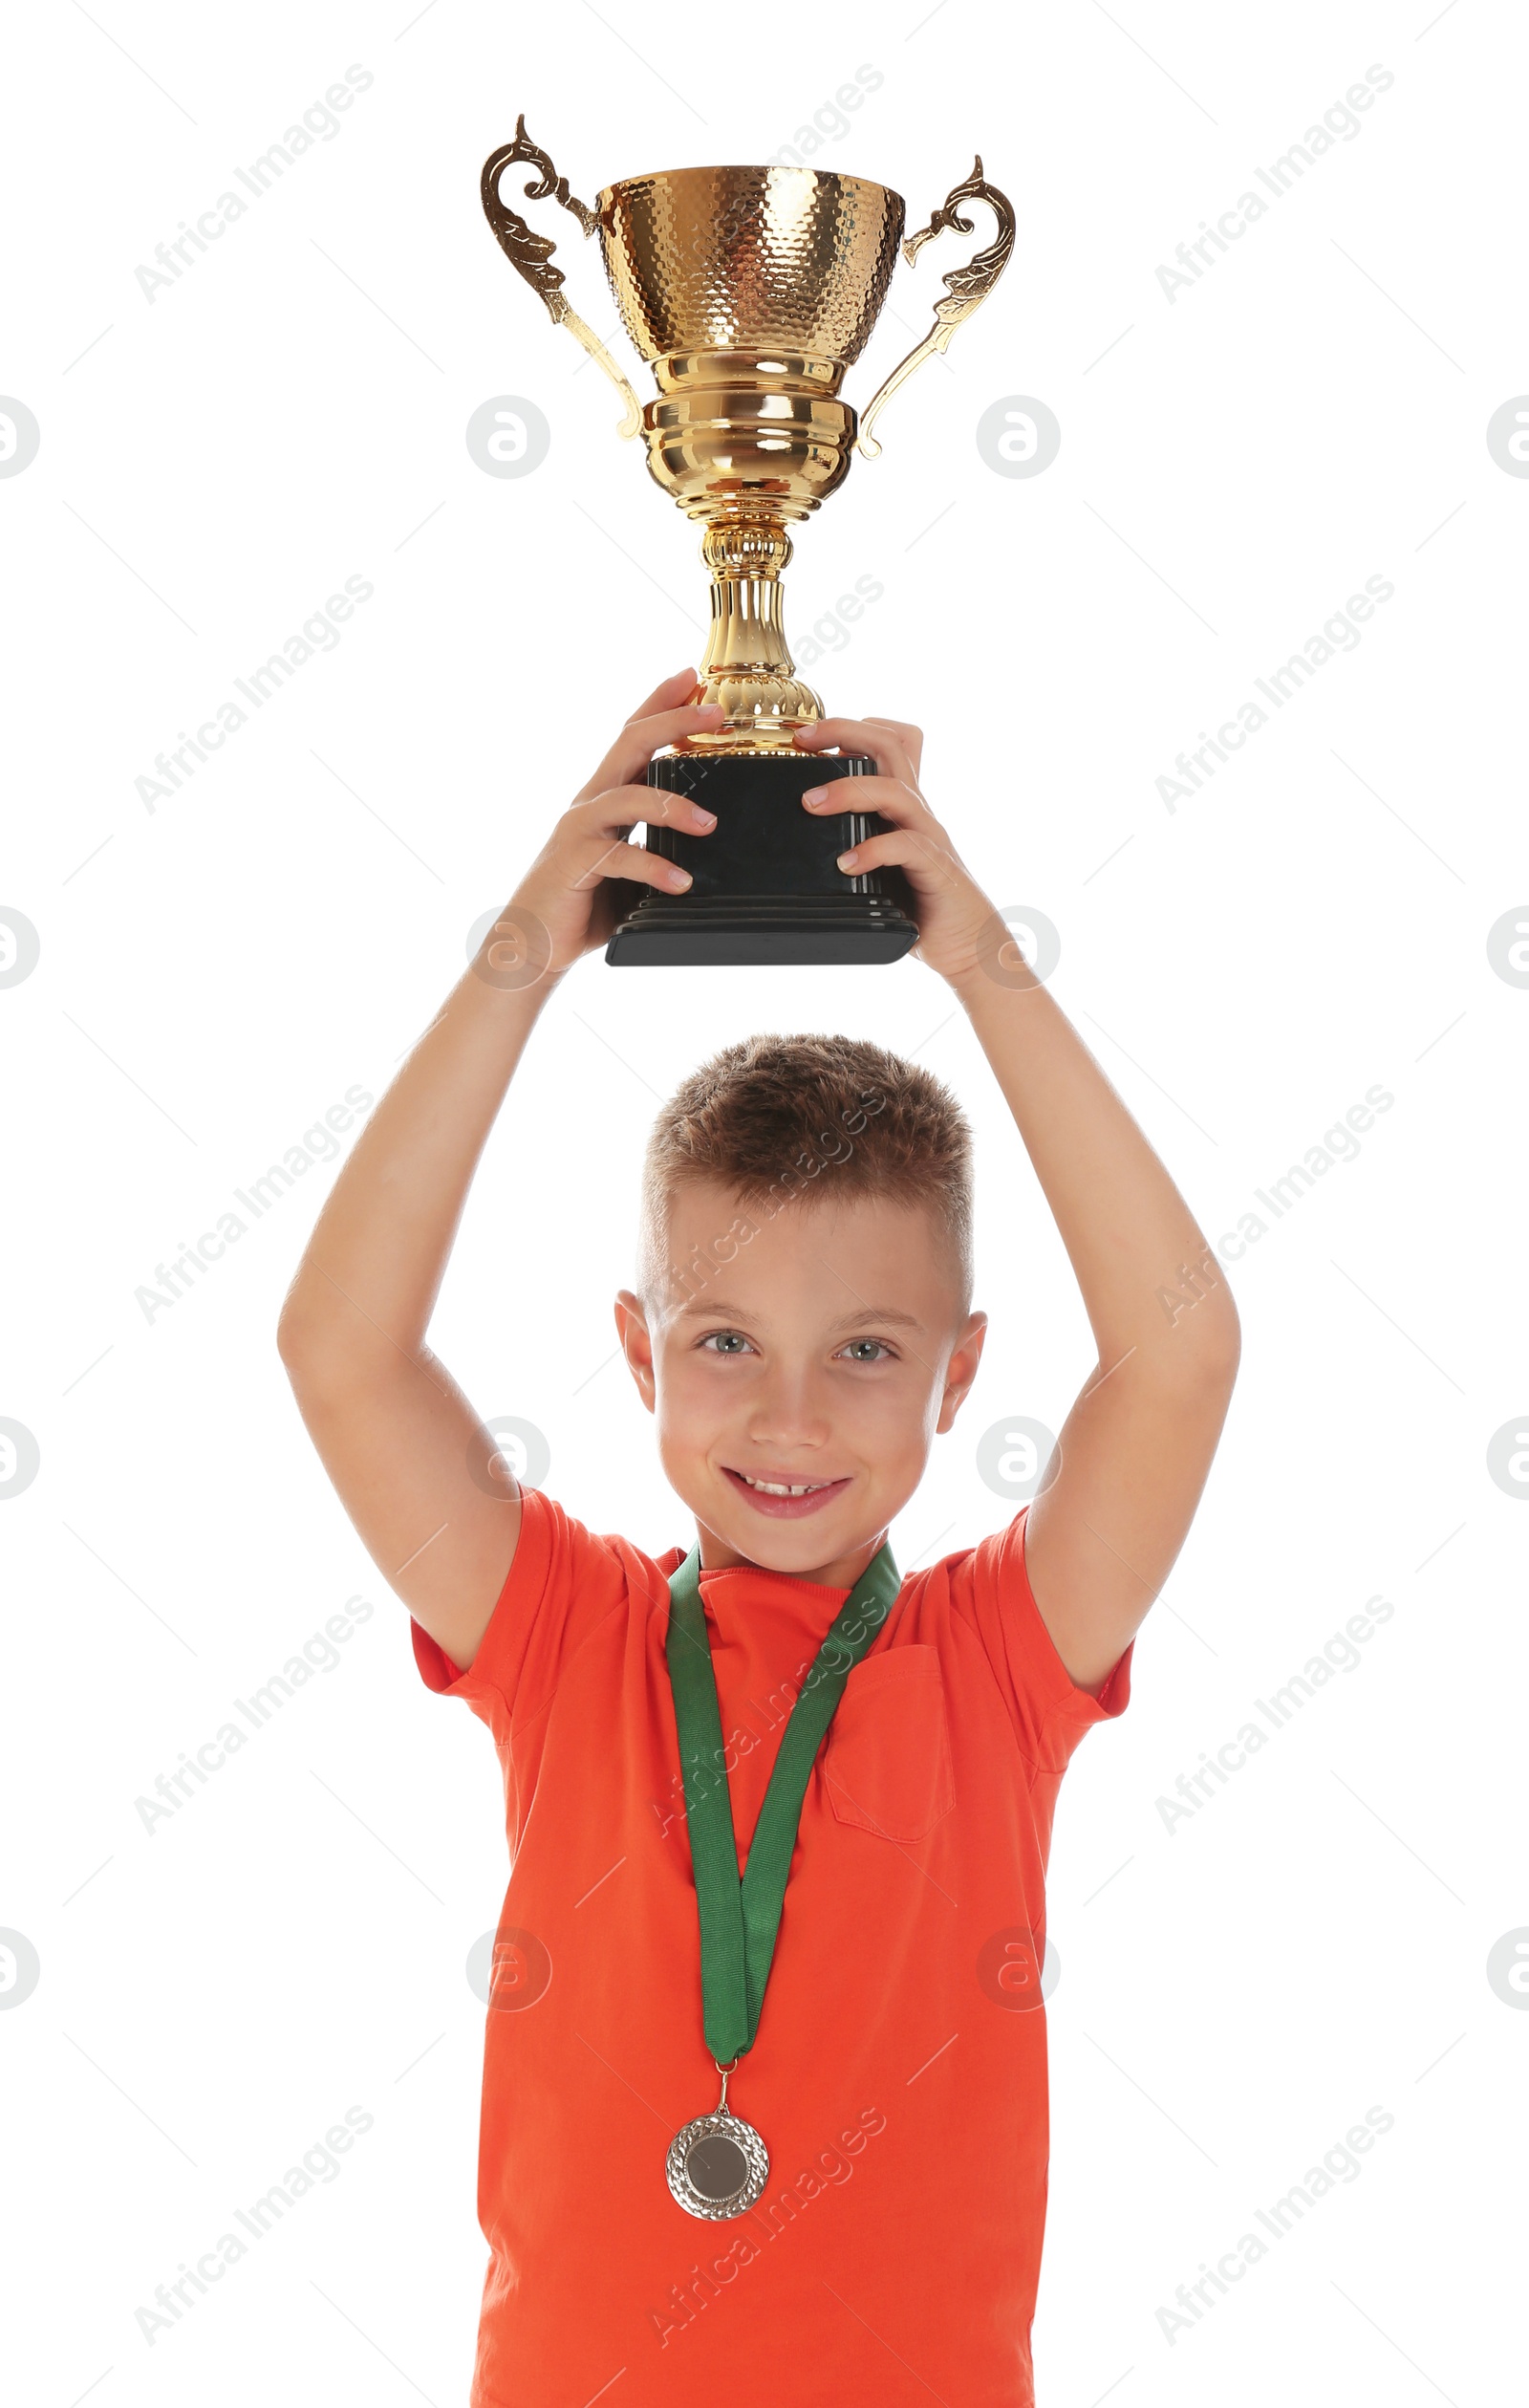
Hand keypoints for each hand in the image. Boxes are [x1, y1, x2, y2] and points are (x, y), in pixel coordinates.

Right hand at [505, 670, 723, 971]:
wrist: (534, 943)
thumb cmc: (586, 904)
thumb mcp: (632, 868)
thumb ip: (661, 847)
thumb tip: (713, 842)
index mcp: (606, 797)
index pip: (633, 737)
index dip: (661, 703)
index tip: (694, 677)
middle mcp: (590, 802)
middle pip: (630, 745)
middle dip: (672, 722)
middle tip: (714, 712)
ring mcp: (580, 830)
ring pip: (627, 797)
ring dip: (672, 806)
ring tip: (709, 824)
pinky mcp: (574, 863)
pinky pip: (619, 857)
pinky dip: (654, 868)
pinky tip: (681, 882)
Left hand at [793, 716, 1003, 983]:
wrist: (969, 946)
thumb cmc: (919, 906)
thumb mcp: (879, 865)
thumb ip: (852, 844)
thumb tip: (794, 844)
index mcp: (903, 806)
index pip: (891, 741)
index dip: (850, 726)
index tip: (805, 736)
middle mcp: (918, 812)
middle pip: (890, 746)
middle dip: (843, 732)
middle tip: (804, 741)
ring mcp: (929, 838)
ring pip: (895, 790)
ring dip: (849, 790)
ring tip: (811, 805)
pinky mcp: (937, 869)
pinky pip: (907, 846)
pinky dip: (873, 850)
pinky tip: (846, 865)